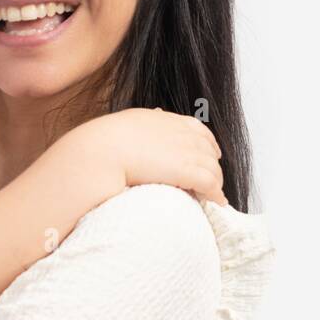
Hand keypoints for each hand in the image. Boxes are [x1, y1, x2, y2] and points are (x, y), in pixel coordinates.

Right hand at [90, 107, 226, 205]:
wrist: (102, 151)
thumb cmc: (105, 142)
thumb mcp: (128, 122)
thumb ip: (143, 123)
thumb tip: (153, 117)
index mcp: (165, 121)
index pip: (197, 129)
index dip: (207, 143)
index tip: (210, 153)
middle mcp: (180, 133)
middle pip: (209, 149)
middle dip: (213, 164)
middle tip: (213, 179)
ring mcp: (186, 151)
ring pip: (213, 168)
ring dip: (216, 182)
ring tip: (215, 195)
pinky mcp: (188, 171)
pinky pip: (211, 184)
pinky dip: (216, 194)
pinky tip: (216, 202)